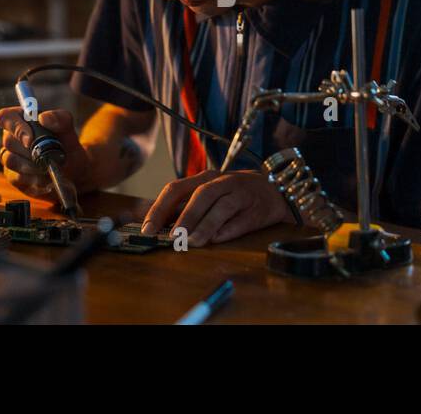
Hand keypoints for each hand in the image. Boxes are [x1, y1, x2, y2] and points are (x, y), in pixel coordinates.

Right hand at [0, 106, 87, 202]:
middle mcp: (11, 138)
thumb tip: (42, 118)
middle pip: (8, 141)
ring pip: (10, 160)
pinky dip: (34, 179)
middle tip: (49, 155)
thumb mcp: (68, 129)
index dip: (15, 127)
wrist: (73, 170)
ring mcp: (10, 158)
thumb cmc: (67, 144)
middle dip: (31, 150)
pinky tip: (46, 179)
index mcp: (21, 120)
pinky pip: (16, 178)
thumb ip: (59, 118)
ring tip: (49, 167)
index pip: (4, 117)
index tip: (30, 139)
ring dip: (33, 165)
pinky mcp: (13, 176)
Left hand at [140, 169, 291, 246]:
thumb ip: (183, 207)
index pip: (176, 189)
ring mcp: (241, 194)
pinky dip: (228, 230)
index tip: (147, 229)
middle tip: (172, 237)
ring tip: (193, 242)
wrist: (273, 190)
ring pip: (222, 206)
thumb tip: (153, 224)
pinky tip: (217, 240)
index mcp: (204, 178)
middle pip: (201, 195)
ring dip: (206, 225)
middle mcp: (222, 182)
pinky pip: (242, 220)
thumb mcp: (207, 193)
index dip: (160, 208)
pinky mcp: (258, 209)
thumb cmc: (231, 194)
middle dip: (185, 217)